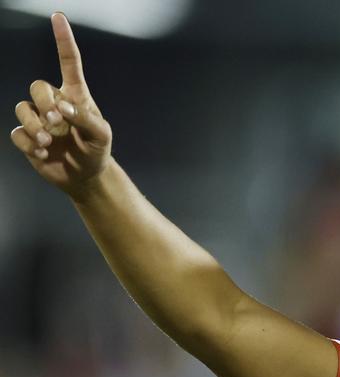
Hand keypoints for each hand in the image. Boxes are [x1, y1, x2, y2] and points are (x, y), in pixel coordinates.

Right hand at [9, 13, 112, 197]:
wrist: (85, 175)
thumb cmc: (97, 150)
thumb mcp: (102, 135)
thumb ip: (86, 119)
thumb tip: (63, 108)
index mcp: (75, 96)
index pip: (69, 63)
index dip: (63, 40)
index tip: (59, 17)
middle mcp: (54, 103)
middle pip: (37, 87)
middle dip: (45, 103)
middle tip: (58, 123)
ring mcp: (39, 119)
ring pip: (22, 108)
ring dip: (35, 126)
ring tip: (49, 142)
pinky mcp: (27, 137)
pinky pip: (17, 133)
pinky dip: (29, 144)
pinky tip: (43, 153)